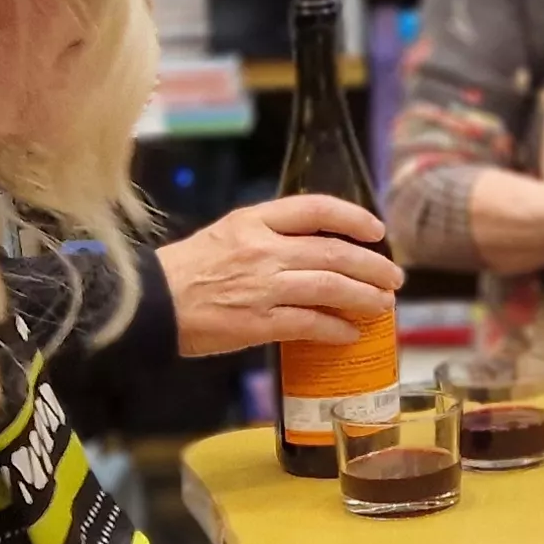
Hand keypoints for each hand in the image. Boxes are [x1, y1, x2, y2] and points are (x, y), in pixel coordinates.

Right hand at [158, 196, 406, 353]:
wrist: (149, 303)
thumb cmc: (186, 271)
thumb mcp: (226, 235)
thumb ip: (268, 236)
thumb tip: (316, 251)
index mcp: (253, 221)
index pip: (315, 209)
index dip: (353, 217)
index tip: (376, 230)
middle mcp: (263, 249)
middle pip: (333, 252)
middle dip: (372, 266)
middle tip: (394, 278)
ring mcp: (262, 287)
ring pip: (329, 288)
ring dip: (364, 297)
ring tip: (383, 305)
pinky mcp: (258, 323)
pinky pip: (309, 324)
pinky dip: (336, 328)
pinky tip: (350, 333)